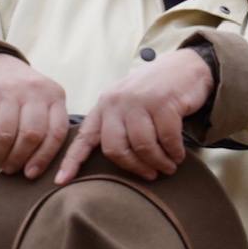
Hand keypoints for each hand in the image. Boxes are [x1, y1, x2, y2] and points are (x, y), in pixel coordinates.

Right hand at [0, 54, 70, 177]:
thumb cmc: (21, 92)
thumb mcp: (43, 100)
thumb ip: (47, 125)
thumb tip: (41, 166)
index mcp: (54, 96)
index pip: (56, 132)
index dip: (44, 157)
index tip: (32, 173)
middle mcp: (34, 91)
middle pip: (31, 135)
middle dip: (19, 159)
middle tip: (11, 170)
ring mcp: (8, 91)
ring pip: (5, 134)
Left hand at [55, 48, 213, 184]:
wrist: (186, 67)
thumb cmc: (157, 92)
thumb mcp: (129, 103)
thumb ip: (118, 124)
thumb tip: (116, 159)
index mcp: (105, 106)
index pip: (85, 137)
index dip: (72, 161)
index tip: (61, 181)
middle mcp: (117, 102)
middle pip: (115, 148)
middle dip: (134, 167)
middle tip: (150, 175)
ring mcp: (140, 101)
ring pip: (142, 146)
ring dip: (158, 162)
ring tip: (169, 166)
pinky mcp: (163, 102)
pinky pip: (167, 138)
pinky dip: (174, 152)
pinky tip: (178, 154)